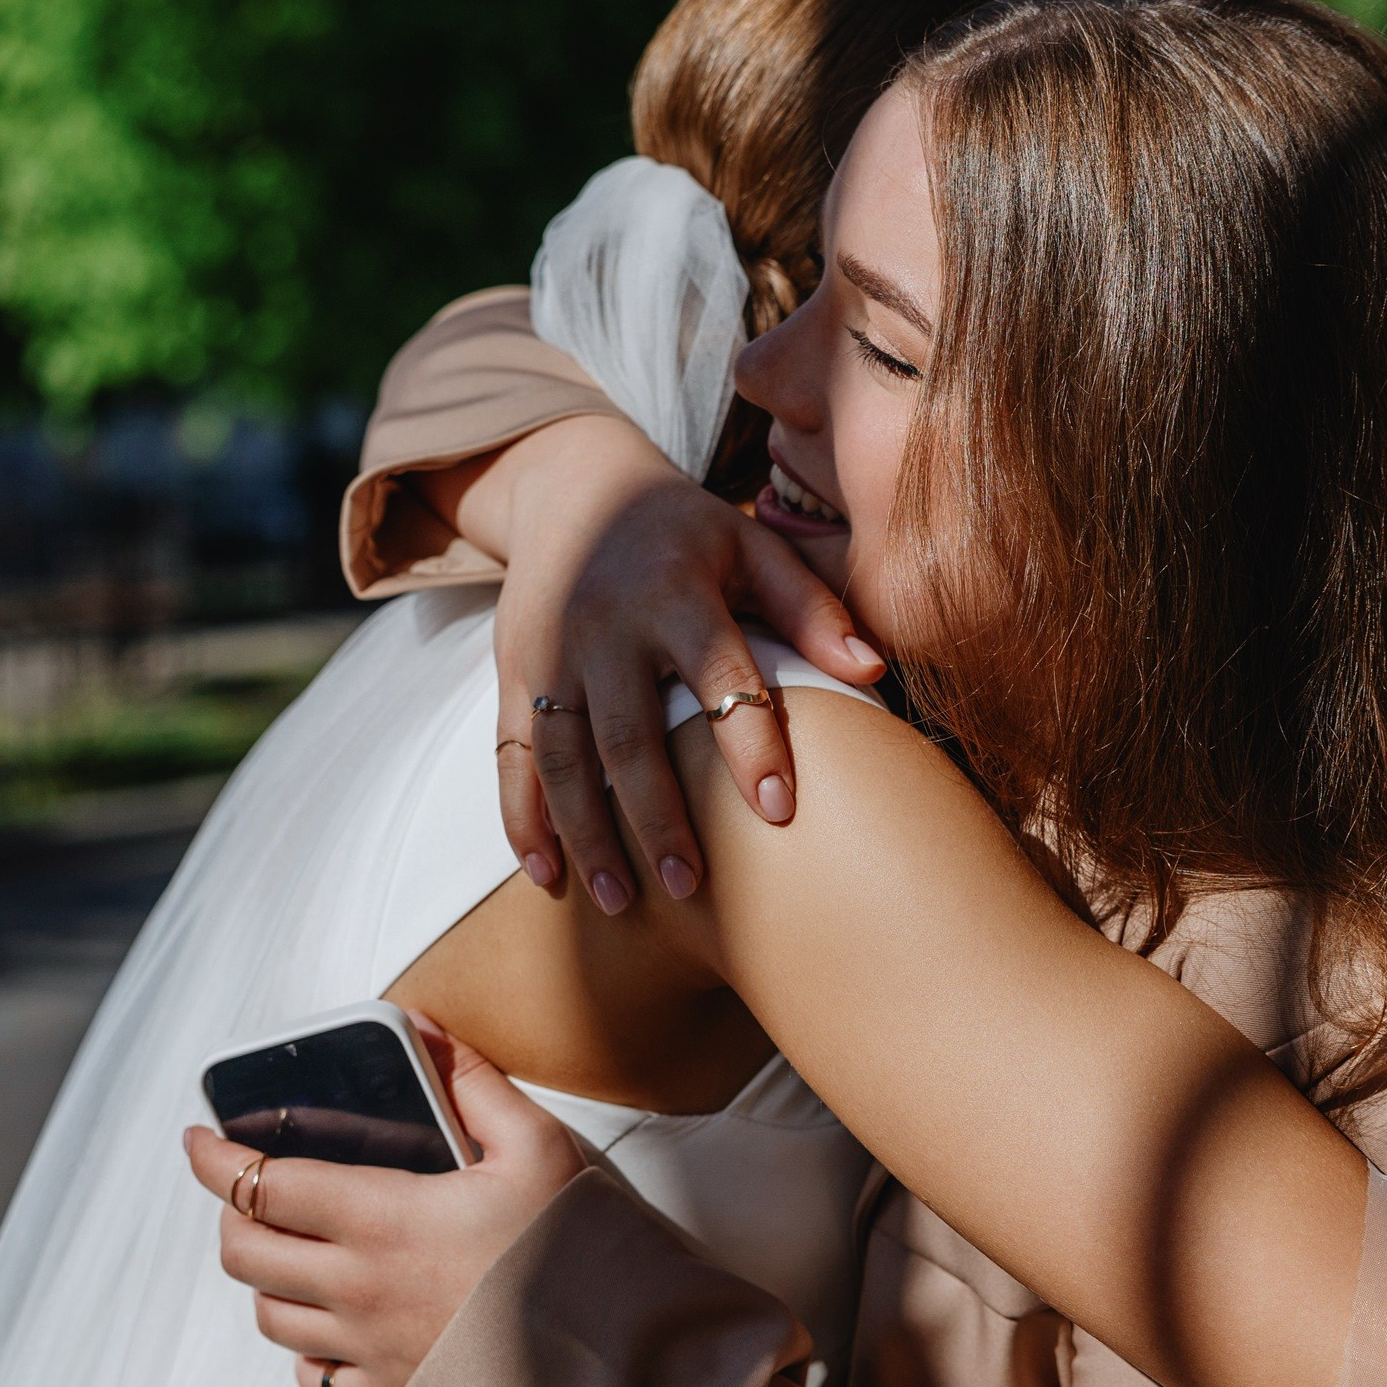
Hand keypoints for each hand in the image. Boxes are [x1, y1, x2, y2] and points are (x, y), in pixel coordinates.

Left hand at [183, 1018, 584, 1386]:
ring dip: (265, 1277)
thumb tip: (429, 1033)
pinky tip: (330, 1324)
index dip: (214, 1156)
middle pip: (245, 1252)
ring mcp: (369, 1348)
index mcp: (383, 1219)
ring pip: (269, 1316)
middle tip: (249, 1187)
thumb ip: (473, 1083)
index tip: (200, 1138)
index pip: (260, 1183)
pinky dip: (306, 1349)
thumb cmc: (574, 1254)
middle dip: (232, 1212)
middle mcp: (358, 1289)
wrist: (608, 1360)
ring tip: (289, 1248)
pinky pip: (316, 1381)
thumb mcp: (537, 1146)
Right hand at [492, 415, 882, 908]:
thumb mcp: (750, 544)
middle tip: (690, 886)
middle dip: (656, 816)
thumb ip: (809, 608)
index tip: (780, 812)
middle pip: (627, 734)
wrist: (571, 484)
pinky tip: (548, 875)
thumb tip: (875, 672)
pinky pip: (511, 757)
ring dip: (586, 834)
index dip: (749, 743)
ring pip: (562, 758)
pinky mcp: (513, 674)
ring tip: (620, 903)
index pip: (716, 673)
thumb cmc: (685, 528)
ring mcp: (549, 653)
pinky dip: (524, 820)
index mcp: (674, 591)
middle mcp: (604, 625)